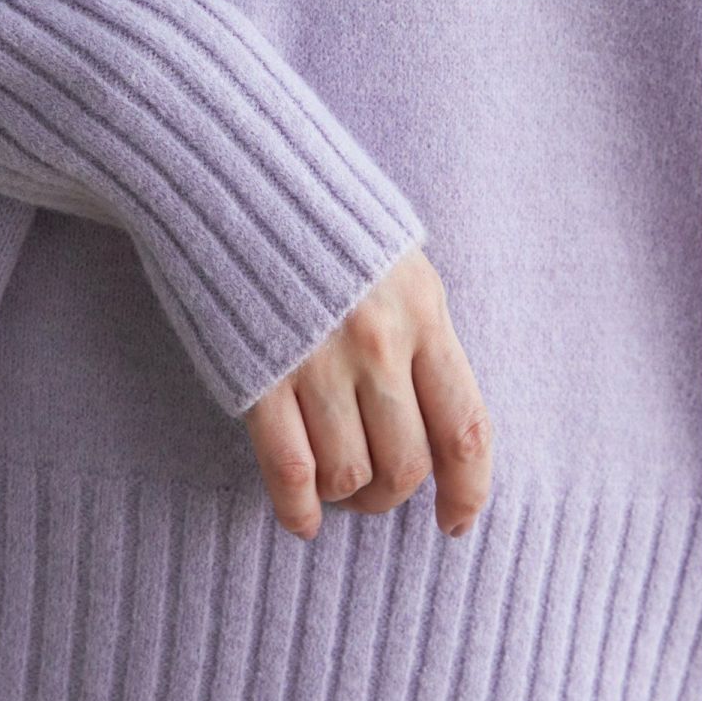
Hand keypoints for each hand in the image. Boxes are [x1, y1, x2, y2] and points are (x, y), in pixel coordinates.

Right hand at [243, 246, 491, 539]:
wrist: (233, 179)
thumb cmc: (317, 221)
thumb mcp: (393, 261)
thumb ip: (416, 329)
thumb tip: (429, 405)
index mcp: (423, 315)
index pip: (465, 428)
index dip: (468, 490)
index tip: (454, 521)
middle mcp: (379, 345)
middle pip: (404, 463)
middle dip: (390, 495)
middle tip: (372, 495)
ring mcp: (318, 363)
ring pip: (347, 472)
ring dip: (343, 497)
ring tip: (332, 492)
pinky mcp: (259, 376)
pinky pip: (290, 467)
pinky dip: (297, 508)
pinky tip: (299, 520)